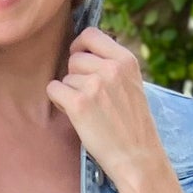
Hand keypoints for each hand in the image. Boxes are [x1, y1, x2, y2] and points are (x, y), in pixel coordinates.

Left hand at [45, 27, 164, 189]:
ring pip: (65, 77)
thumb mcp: (132, 85)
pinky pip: (54, 90)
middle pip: (75, 58)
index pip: (91, 34)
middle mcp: (111, 68)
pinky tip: (76, 115)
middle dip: (75, 76)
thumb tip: (82, 52)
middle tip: (89, 97)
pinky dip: (59, 102)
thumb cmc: (133, 126)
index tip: (78, 58)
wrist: (138, 158)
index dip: (79, 46)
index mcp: (126, 60)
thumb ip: (112, 66)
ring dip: (70, 93)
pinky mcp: (79, 104)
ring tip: (89, 111)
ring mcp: (94, 85)